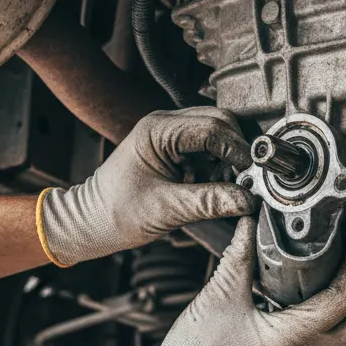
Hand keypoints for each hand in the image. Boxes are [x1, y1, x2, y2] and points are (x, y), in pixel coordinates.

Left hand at [38, 108, 255, 266]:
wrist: (92, 222)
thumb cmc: (116, 213)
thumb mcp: (168, 209)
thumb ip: (210, 202)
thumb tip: (247, 199)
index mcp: (158, 130)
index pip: (213, 128)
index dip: (237, 150)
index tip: (252, 173)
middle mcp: (165, 124)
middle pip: (220, 123)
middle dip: (237, 151)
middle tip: (246, 179)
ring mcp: (170, 134)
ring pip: (218, 133)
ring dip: (229, 158)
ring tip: (226, 187)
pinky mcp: (174, 148)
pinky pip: (208, 148)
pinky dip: (219, 164)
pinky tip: (214, 185)